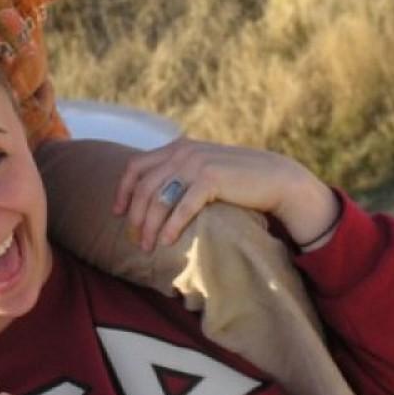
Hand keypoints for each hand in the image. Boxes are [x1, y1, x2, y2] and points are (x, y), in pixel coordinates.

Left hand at [113, 138, 339, 249]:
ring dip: (149, 226)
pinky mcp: (212, 178)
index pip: (135, 166)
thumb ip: (179, 174)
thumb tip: (151, 198)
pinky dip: (172, 226)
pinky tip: (167, 241)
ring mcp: (196, 163)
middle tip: (134, 240)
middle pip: (144, 187)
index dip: (122, 190)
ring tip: (147, 246)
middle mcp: (183, 152)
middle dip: (134, 216)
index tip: (117, 213)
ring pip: (159, 198)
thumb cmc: (236, 180)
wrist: (276, 178)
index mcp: (177, 147)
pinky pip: (182, 206)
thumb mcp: (202, 170)